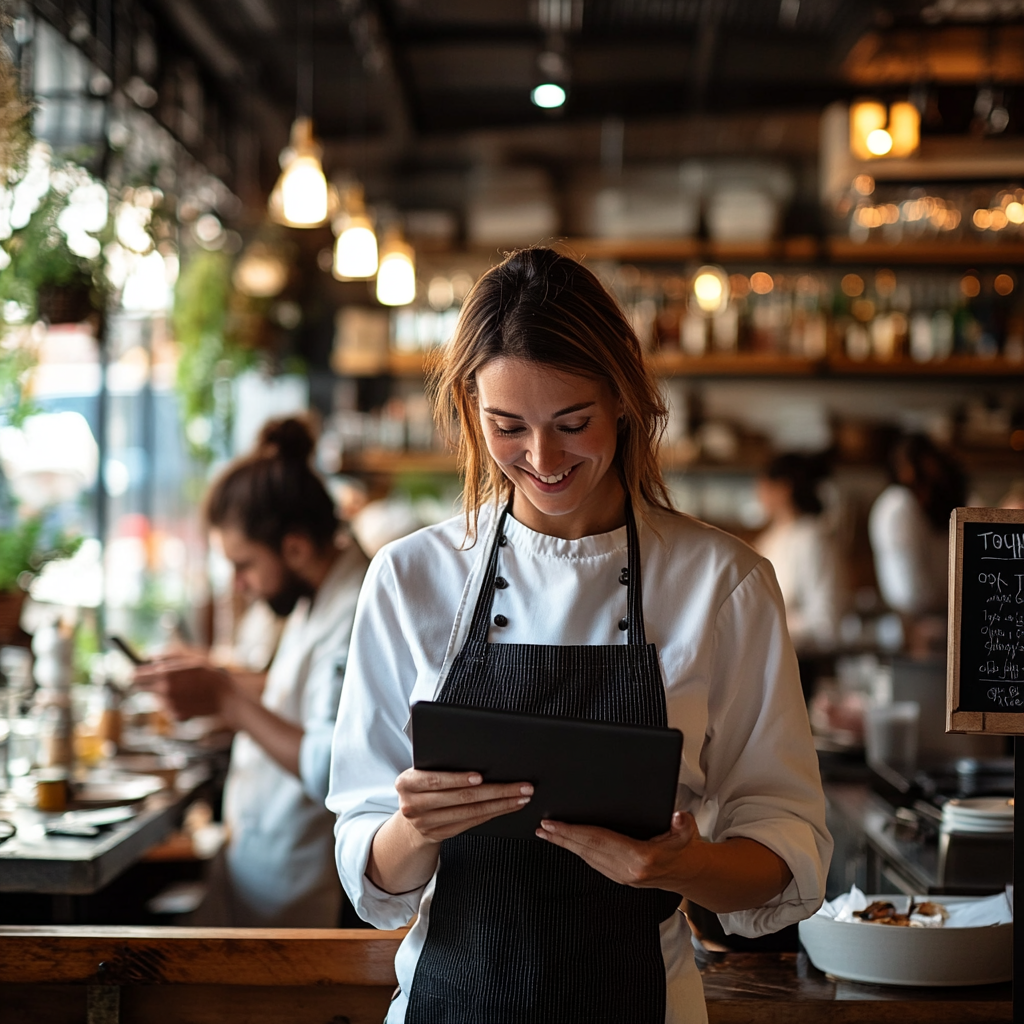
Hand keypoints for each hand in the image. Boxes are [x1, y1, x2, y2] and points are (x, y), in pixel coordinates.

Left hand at [134, 657, 232, 721]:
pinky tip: (188, 698)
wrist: (226, 696)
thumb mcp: (191, 656)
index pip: (136, 676)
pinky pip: (168, 708)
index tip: (135, 673)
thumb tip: (151, 657)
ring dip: (163, 693)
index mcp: (165, 674)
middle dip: (147, 683)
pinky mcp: (176, 716)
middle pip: (141, 688)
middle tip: (160, 679)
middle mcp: (164, 691)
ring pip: (156, 698)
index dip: (135, 673)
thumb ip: (168, 655)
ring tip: (183, 688)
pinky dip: (174, 703)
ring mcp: (169, 705)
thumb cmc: (211, 673)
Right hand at [395, 769, 532, 843]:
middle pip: (460, 798)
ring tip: (521, 796)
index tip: (480, 776)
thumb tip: (476, 754)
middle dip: (495, 790)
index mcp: (406, 782)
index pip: (435, 780)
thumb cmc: (421, 784)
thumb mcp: (420, 770)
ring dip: (501, 804)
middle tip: (520, 785)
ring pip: (470, 812)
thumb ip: (438, 763)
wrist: (410, 814)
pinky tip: (507, 806)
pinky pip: (472, 823)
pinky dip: (493, 813)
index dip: (458, 778)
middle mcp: (413, 805)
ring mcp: (426, 823)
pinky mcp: (441, 834)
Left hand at [535, 811, 698, 893]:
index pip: (599, 840)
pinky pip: (591, 862)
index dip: (575, 831)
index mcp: (640, 857)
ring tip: (547, 833)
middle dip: (562, 838)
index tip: (555, 824)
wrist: (686, 872)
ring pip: (586, 857)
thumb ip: (683, 824)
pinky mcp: (618, 877)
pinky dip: (576, 851)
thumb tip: (678, 817)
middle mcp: (627, 870)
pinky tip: (567, 844)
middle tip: (542, 827)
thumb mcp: (687, 833)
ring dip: (565, 845)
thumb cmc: (682, 848)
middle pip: (587, 850)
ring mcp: (621, 876)